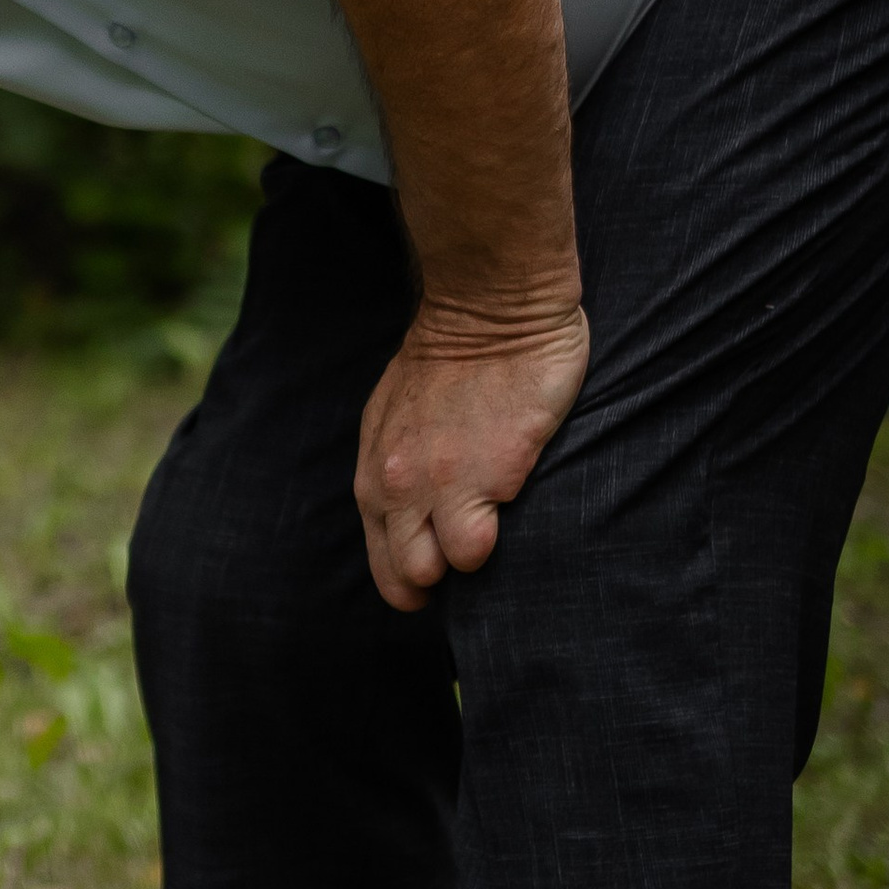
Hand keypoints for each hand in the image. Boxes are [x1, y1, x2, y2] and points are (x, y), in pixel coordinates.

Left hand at [354, 297, 589, 611]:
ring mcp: (437, 486)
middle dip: (441, 577)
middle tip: (474, 549)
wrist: (489, 309)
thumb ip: (395, 468)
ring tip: (497, 518)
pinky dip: (502, 535)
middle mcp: (394, 486)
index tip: (446, 568)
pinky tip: (516, 495)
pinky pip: (482, 546)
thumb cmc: (450, 358)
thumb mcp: (393, 418)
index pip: (383, 564)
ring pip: (444, 569)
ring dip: (473, 556)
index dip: (414, 579)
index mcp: (373, 473)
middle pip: (406, 578)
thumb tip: (411, 514)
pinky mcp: (486, 477)